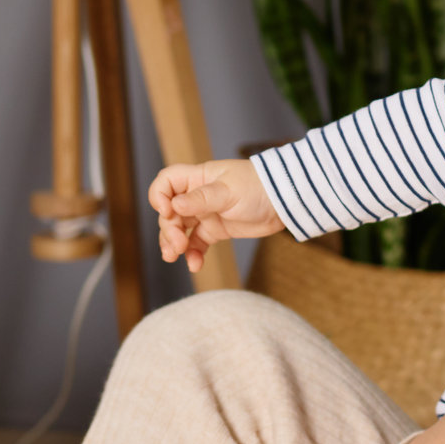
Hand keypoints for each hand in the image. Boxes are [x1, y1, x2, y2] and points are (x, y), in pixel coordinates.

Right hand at [149, 158, 284, 271]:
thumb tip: (174, 205)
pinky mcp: (217, 230)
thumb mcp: (228, 191)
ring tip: (175, 257)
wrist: (285, 202)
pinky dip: (193, 254)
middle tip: (178, 244)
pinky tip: (194, 265)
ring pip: (180, 230)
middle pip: (170, 212)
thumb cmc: (258, 187)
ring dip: (174, 244)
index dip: (159, 196)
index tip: (167, 211)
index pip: (166, 182)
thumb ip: (201, 199)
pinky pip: (197, 243)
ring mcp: (206, 214)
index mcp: (198, 178)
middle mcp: (198, 196)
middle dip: (169, 229)